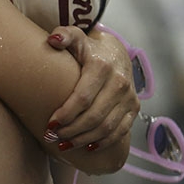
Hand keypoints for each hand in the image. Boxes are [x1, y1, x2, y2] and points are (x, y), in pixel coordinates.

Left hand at [45, 26, 139, 149]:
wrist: (115, 52)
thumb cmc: (88, 48)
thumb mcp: (76, 37)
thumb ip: (64, 36)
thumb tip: (53, 39)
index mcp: (103, 67)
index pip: (83, 97)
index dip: (66, 114)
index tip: (50, 124)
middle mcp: (120, 83)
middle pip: (94, 116)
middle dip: (71, 131)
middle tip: (52, 137)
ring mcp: (129, 97)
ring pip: (106, 127)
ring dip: (84, 139)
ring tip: (64, 145)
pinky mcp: (134, 108)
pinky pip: (120, 131)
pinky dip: (103, 142)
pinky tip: (87, 147)